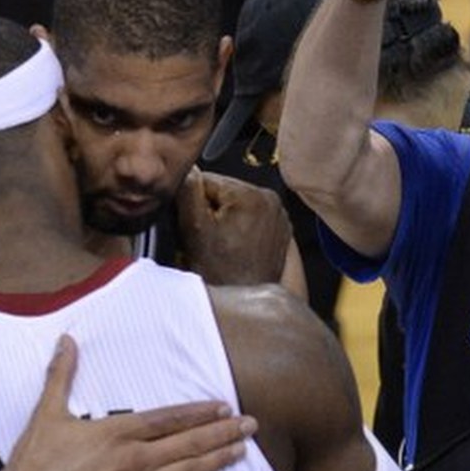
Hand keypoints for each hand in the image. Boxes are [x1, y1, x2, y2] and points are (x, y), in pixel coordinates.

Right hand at [2, 335, 256, 470]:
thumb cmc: (35, 461)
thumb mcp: (47, 412)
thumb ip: (62, 374)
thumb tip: (67, 339)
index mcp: (118, 432)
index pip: (169, 418)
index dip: (199, 412)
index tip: (223, 406)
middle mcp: (135, 459)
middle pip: (189, 444)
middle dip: (222, 434)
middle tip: (251, 426)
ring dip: (217, 460)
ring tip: (241, 451)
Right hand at [176, 168, 291, 284]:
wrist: (243, 301)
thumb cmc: (220, 273)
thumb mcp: (194, 229)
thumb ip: (188, 191)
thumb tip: (188, 169)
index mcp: (253, 194)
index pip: (209, 180)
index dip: (193, 201)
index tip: (191, 224)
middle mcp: (273, 200)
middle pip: (226, 192)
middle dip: (211, 210)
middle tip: (205, 238)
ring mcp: (280, 217)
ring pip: (238, 206)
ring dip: (225, 220)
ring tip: (220, 245)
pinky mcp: (281, 232)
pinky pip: (252, 220)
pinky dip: (240, 229)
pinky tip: (234, 248)